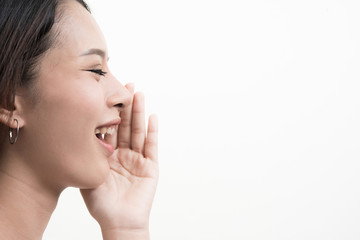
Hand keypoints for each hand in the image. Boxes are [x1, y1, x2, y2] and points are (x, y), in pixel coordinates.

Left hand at [80, 83, 158, 232]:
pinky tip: (152, 117)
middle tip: (126, 85)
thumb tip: (79, 130)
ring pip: (138, 131)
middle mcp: (124, 154)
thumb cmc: (101, 204)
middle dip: (126, 106)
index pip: (110, 128)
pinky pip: (151, 146)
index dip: (109, 112)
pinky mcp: (150, 166)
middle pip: (125, 125)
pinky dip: (152, 131)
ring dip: (139, 113)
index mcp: (108, 155)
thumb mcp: (89, 175)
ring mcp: (138, 158)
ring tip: (139, 94)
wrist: (118, 221)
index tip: (107, 93)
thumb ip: (87, 155)